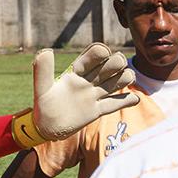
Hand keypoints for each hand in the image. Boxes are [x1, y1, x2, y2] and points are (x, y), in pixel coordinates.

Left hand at [12, 43, 139, 147]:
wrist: (46, 127)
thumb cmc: (42, 106)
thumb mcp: (42, 87)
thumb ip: (42, 70)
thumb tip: (46, 50)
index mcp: (74, 73)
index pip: (90, 58)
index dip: (98, 53)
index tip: (103, 51)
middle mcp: (86, 82)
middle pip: (106, 68)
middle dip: (115, 62)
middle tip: (117, 63)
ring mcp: (93, 96)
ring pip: (113, 84)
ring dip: (124, 78)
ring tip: (128, 76)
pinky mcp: (97, 111)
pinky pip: (114, 104)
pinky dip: (126, 101)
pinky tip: (135, 99)